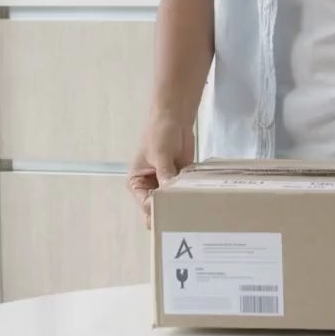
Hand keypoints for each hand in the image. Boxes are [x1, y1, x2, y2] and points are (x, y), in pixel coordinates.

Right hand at [128, 113, 194, 228]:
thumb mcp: (160, 154)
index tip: (170, 211)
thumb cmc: (159, 133)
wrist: (175, 118)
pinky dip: (189, 195)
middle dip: (168, 212)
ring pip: (171, 203)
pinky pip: (183, 193)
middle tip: (181, 217)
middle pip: (157, 207)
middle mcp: (149, 186)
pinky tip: (198, 197)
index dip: (156, 209)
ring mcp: (164, 184)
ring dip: (180, 204)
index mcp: (137, 182)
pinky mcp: (178, 180)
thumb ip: (165, 173)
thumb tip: (170, 193)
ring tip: (192, 208)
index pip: (144, 203)